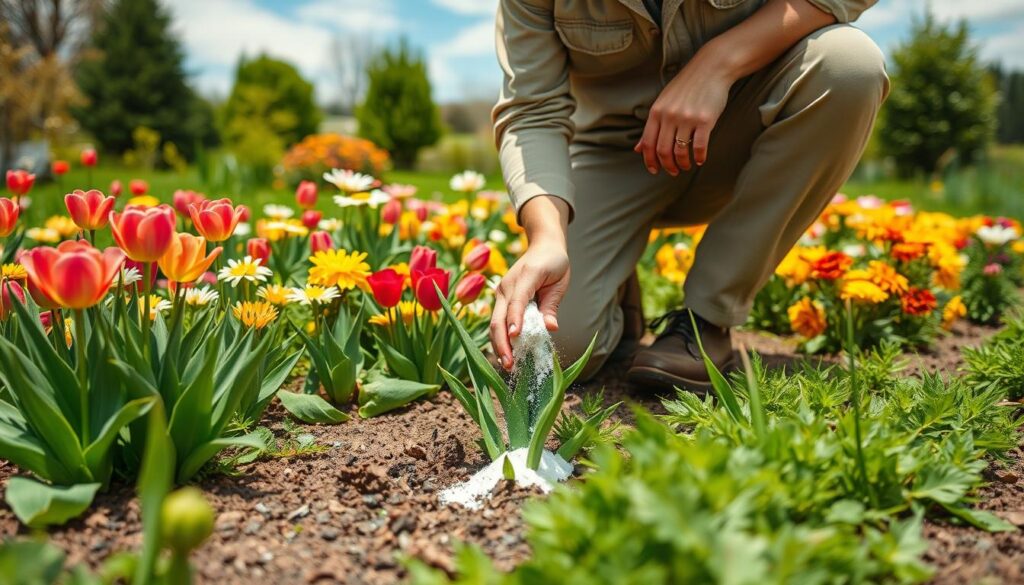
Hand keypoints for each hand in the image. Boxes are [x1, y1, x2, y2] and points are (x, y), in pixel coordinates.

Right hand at [491, 238, 569, 370]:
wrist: (542, 246)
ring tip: (507, 365)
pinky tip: (506, 354)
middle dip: (502, 342)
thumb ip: (551, 305)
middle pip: (498, 317)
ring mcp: (501, 293)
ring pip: (494, 322)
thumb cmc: (554, 264)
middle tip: (510, 364)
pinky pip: (498, 321)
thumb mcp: (559, 283)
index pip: (517, 302)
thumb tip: (551, 328)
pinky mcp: (501, 300)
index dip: (515, 320)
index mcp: (525, 277)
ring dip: (499, 344)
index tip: (515, 338)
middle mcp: (507, 286)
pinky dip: (500, 338)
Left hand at [635, 49, 734, 174]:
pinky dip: (699, 157)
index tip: (654, 170)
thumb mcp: (663, 102)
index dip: (649, 161)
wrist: (711, 68)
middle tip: (673, 171)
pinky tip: (700, 159)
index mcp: (656, 112)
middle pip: (662, 151)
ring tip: (686, 166)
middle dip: (667, 166)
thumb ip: (651, 126)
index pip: (647, 144)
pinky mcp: (705, 120)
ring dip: (683, 164)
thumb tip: (638, 149)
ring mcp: (687, 118)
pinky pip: (699, 146)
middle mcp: (669, 116)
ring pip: (680, 151)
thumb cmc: (687, 86)